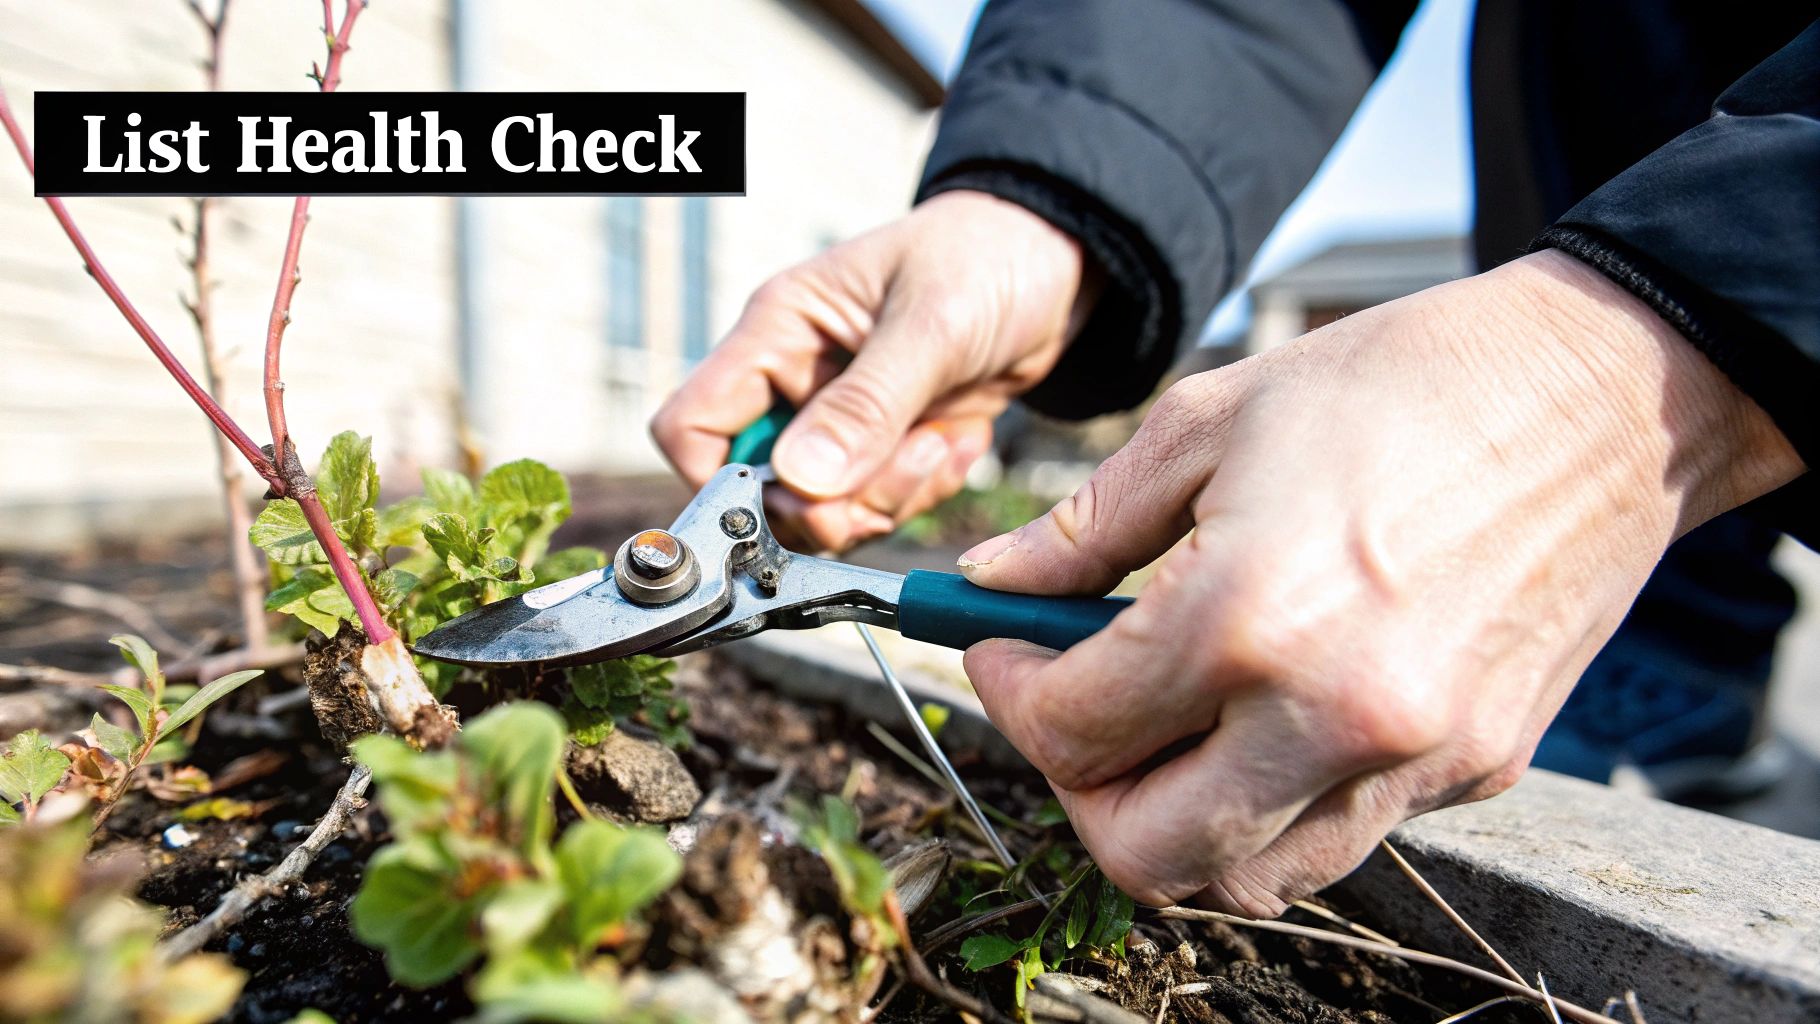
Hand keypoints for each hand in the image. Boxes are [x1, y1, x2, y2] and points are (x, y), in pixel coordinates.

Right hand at [651, 190, 1094, 549]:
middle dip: (837, 501)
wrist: (1061, 260)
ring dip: (890, 496)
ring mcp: (840, 420)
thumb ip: (866, 405)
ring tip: (943, 439)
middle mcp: (795, 382)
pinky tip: (960, 438)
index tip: (802, 498)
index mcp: (778, 332)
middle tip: (908, 461)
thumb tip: (799, 481)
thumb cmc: (989, 255)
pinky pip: (880, 506)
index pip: (692, 427)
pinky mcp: (885, 447)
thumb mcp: (933, 325)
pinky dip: (925, 490)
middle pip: (765, 492)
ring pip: (826, 511)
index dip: (727, 484)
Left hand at [959, 250, 1802, 913]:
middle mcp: (1331, 716)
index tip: (1001, 652)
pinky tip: (1265, 714)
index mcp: (1246, 617)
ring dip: (1174, 818)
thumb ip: (1082, 528)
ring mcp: (1416, 760)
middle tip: (1069, 715)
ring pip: (1244, 876)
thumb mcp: (1209, 420)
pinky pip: (1339, 836)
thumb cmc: (1401, 381)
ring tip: (1163, 723)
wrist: (1604, 393)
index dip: (1007, 694)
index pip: (1073, 731)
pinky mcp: (1479, 772)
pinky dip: (1274, 803)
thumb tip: (992, 585)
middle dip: (1075, 791)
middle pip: (1143, 852)